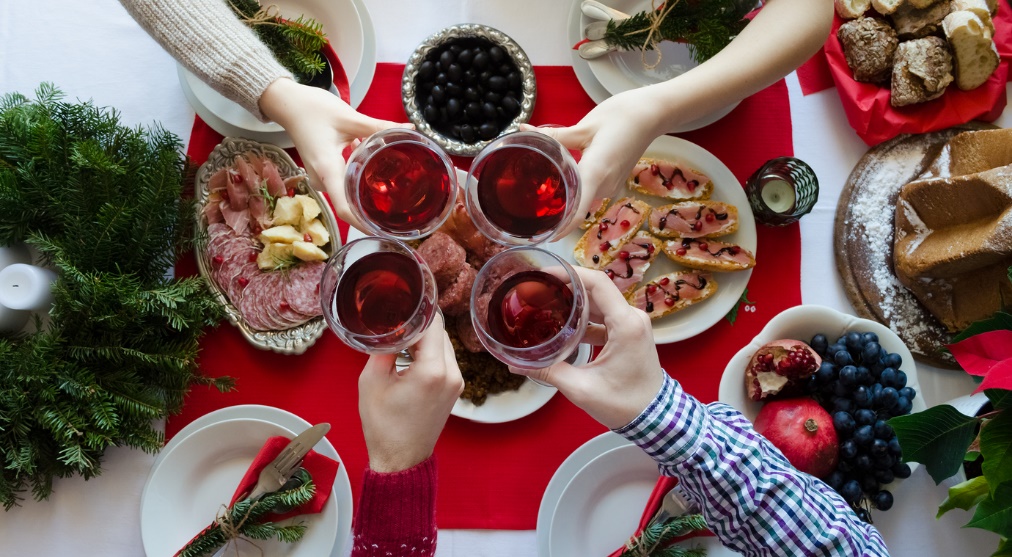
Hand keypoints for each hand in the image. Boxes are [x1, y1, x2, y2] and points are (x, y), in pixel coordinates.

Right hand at [259, 78, 403, 230]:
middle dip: (372, 207)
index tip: (383, 229)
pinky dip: (357, 179)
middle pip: (349, 204)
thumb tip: (408, 130)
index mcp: (327, 169)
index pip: (345, 209)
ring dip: (365, 190)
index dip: (364, 224)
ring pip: (347, 193)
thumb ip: (378, 127)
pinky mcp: (322, 172)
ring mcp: (320, 177)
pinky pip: (342, 183)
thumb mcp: (349, 117)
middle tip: (399, 208)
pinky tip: (373, 169)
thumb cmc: (312, 109)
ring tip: (393, 189)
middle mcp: (322, 179)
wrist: (287, 104)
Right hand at [357, 314, 463, 472]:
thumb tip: (388, 329)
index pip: (433, 324)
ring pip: (444, 345)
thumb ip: (383, 349)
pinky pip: (445, 359)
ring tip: (401, 337)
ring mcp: (457, 382)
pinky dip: (431, 353)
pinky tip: (411, 355)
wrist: (401, 459)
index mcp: (433, 370)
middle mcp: (452, 373)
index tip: (402, 302)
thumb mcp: (372, 381)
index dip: (417, 311)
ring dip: (425, 339)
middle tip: (396, 319)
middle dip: (419, 324)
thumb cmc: (383, 426)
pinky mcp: (455, 388)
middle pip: (440, 332)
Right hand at [511, 267, 663, 428]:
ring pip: (599, 302)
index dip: (570, 273)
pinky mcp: (629, 333)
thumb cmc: (625, 404)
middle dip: (566, 286)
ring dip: (574, 302)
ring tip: (546, 304)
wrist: (655, 418)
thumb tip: (515, 365)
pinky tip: (563, 325)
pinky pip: (604, 316)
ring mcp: (632, 324)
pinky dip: (584, 317)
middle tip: (538, 290)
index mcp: (625, 324)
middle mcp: (632, 317)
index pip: (598, 282)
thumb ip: (549, 372)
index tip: (545, 275)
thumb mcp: (581, 389)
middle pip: (596, 289)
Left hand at [526, 86, 675, 237]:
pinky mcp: (614, 182)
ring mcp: (611, 186)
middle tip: (530, 207)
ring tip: (540, 192)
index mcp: (596, 173)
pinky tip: (563, 180)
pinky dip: (577, 189)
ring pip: (582, 199)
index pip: (577, 211)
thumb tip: (524, 131)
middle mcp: (605, 186)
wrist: (651, 114)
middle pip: (576, 207)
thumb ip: (554, 135)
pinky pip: (591, 191)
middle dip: (555, 210)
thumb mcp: (583, 126)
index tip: (543, 237)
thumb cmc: (620, 117)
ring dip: (566, 197)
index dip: (560, 228)